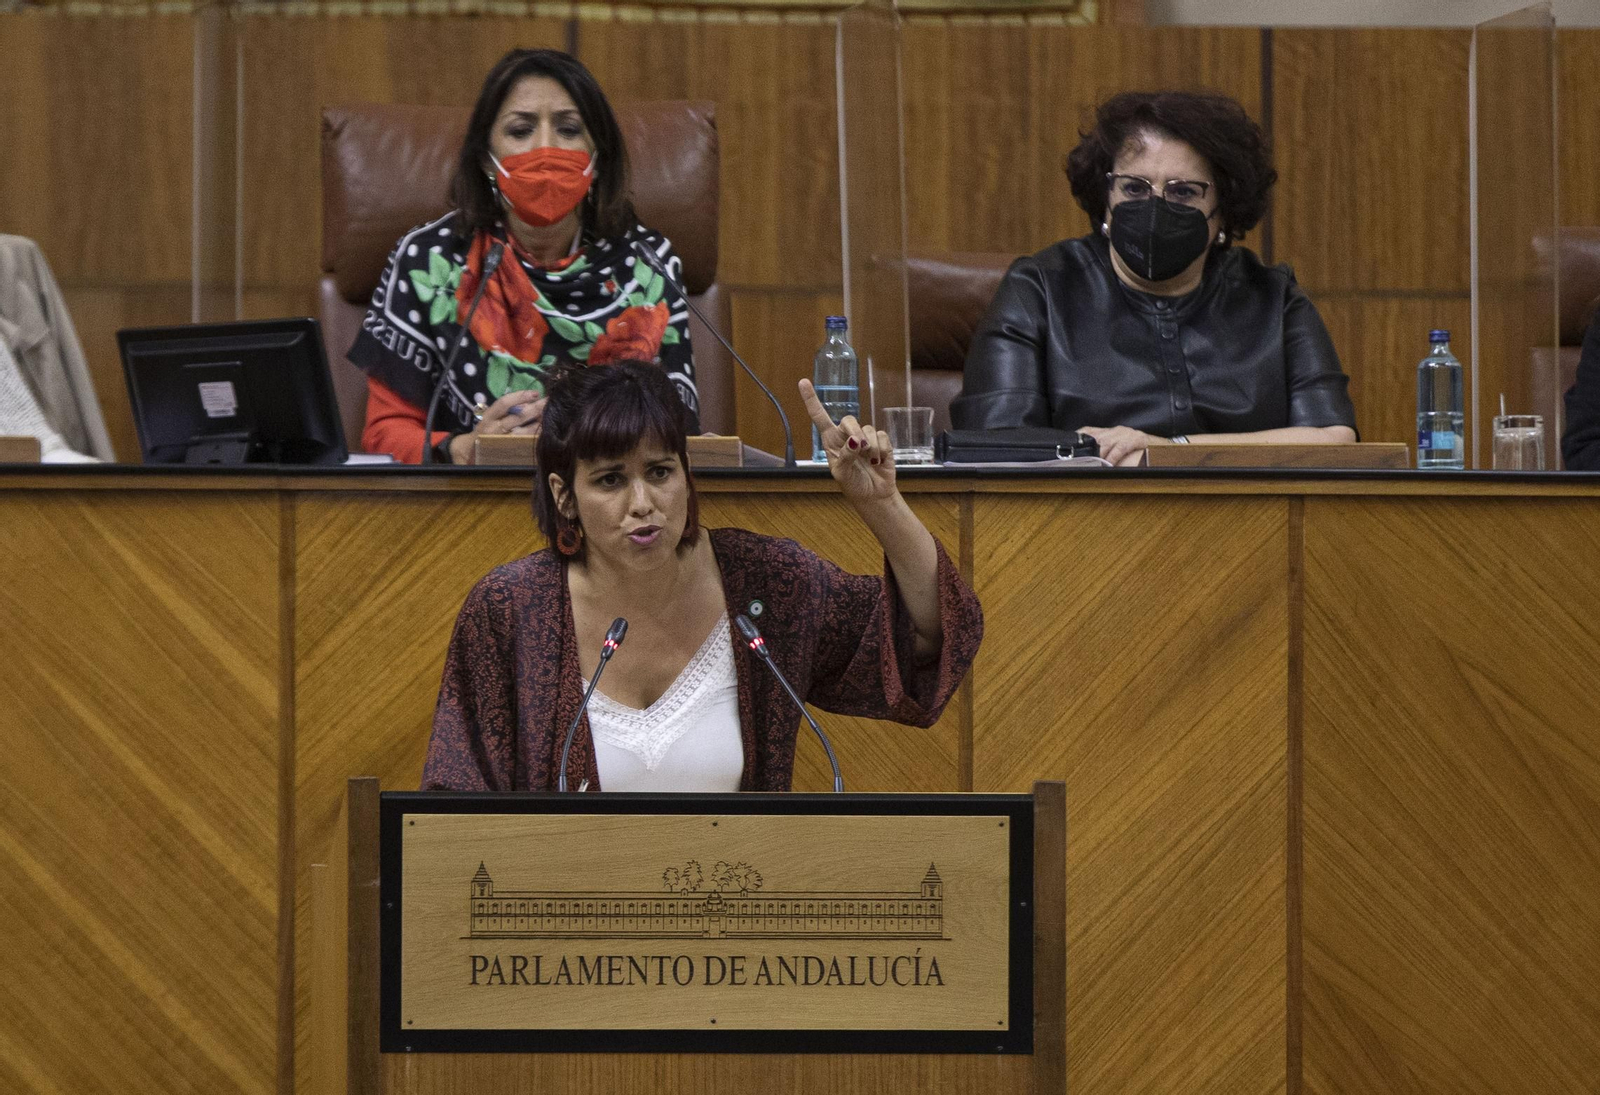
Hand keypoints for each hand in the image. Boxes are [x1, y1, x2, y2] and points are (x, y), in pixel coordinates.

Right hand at [448, 390, 545, 463]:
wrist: (469, 454)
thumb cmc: (483, 432)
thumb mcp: (489, 419)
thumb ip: (505, 411)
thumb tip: (528, 401)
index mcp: (488, 418)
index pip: (504, 403)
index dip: (520, 396)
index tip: (535, 393)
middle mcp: (494, 429)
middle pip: (518, 417)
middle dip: (535, 408)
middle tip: (549, 402)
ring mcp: (500, 443)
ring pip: (523, 432)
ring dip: (538, 424)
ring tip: (550, 417)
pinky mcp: (507, 454)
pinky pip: (524, 446)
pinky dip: (535, 439)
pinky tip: (545, 434)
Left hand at [799, 379, 895, 503]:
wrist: (874, 495)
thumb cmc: (853, 484)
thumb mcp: (842, 474)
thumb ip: (846, 456)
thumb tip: (855, 440)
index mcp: (831, 442)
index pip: (819, 417)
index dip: (811, 400)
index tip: (803, 382)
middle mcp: (846, 436)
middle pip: (849, 420)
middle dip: (856, 432)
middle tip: (861, 448)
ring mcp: (864, 438)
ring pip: (868, 429)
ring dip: (871, 448)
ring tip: (870, 462)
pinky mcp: (880, 441)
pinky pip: (881, 435)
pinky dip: (882, 450)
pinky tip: (879, 461)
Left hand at [1078, 425, 1167, 466]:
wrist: (1162, 446)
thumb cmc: (1138, 450)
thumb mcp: (1118, 448)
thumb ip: (1105, 452)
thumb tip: (1088, 463)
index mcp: (1110, 432)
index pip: (1088, 430)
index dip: (1077, 437)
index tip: (1067, 446)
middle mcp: (1116, 430)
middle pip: (1095, 438)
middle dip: (1085, 450)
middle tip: (1078, 460)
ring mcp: (1127, 433)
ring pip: (1106, 442)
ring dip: (1098, 455)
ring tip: (1092, 464)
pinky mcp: (1137, 438)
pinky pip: (1122, 447)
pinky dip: (1114, 456)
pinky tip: (1109, 464)